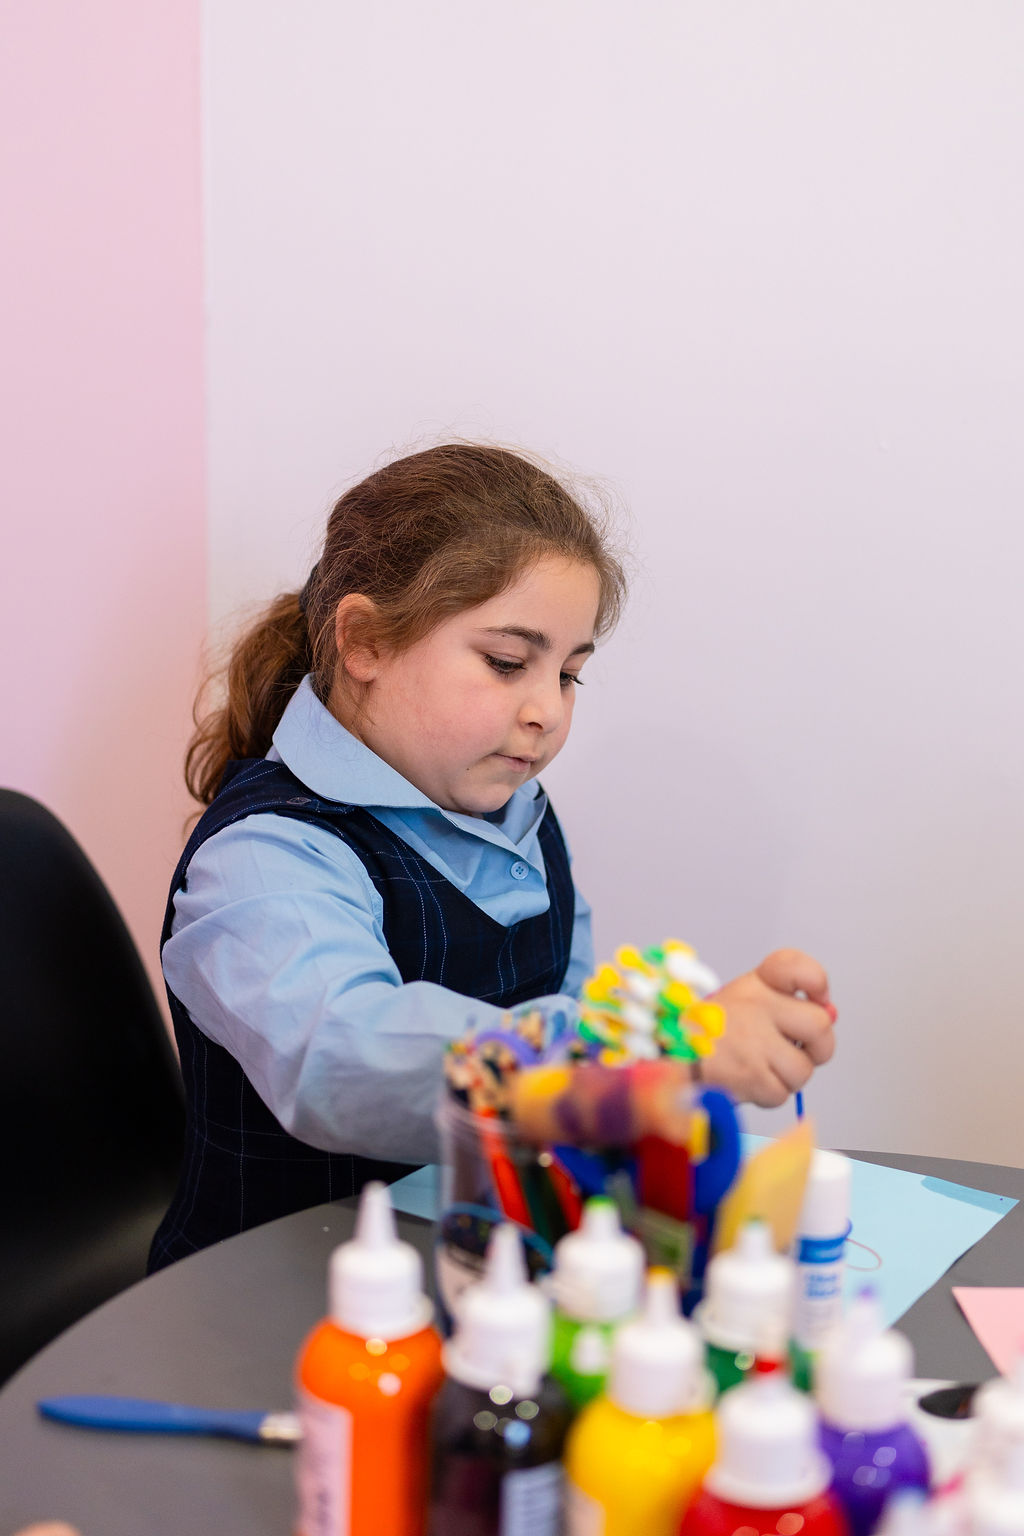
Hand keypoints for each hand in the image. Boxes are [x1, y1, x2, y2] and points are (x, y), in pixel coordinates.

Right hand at [699, 948, 836, 1107]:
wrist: (672, 1062)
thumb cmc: (711, 1035)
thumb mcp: (745, 1005)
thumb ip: (789, 1007)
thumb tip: (830, 1014)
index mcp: (754, 985)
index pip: (795, 966)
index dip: (816, 982)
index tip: (815, 997)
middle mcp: (755, 1005)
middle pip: (819, 1025)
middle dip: (818, 1048)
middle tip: (799, 1051)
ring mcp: (754, 1040)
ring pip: (804, 1068)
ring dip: (787, 1077)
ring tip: (762, 1069)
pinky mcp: (752, 1074)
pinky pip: (782, 1093)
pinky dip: (768, 1094)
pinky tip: (748, 1082)